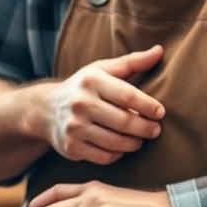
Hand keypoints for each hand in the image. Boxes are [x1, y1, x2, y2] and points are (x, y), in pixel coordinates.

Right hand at [45, 46, 165, 164]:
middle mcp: (80, 103)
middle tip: (156, 130)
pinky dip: (118, 154)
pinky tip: (122, 148)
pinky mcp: (71, 147)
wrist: (45, 109)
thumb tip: (159, 50)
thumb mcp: (103, 69)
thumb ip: (132, 62)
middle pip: (123, 121)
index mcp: (91, 80)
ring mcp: (74, 127)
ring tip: (141, 139)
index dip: (148, 106)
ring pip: (115, 142)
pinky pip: (104, 156)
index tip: (161, 112)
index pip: (127, 95)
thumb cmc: (83, 87)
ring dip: (134, 143)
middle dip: (145, 128)